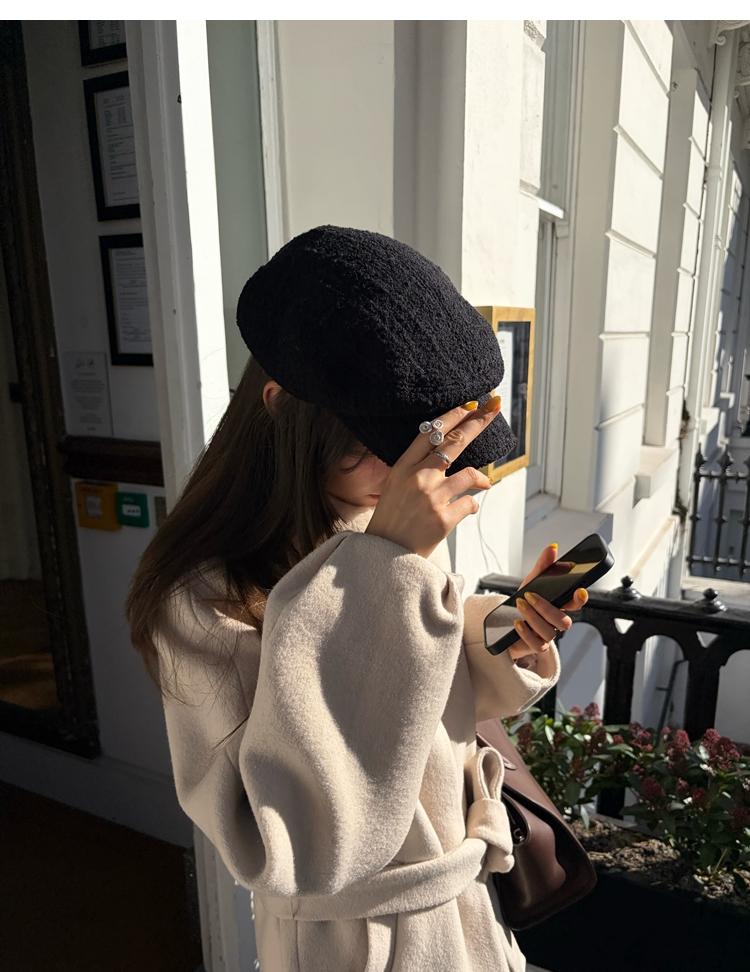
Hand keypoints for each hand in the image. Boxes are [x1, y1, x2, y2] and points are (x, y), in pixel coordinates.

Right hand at [365, 395, 502, 559]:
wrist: (385, 554)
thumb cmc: (392, 518)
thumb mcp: (394, 486)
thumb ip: (415, 468)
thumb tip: (443, 454)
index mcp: (403, 467)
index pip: (431, 433)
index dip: (454, 416)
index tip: (471, 404)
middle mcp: (418, 478)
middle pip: (454, 442)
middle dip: (477, 423)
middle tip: (493, 408)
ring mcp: (432, 498)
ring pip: (470, 474)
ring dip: (481, 479)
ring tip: (484, 483)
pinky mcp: (444, 519)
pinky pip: (470, 503)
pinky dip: (472, 505)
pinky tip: (466, 509)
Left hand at [508, 544, 588, 663]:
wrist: (505, 621)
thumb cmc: (524, 601)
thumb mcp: (531, 581)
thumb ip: (543, 566)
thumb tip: (552, 547)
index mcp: (560, 605)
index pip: (576, 603)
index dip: (580, 599)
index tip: (579, 590)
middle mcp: (556, 621)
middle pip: (564, 622)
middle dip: (546, 608)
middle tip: (530, 596)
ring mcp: (547, 635)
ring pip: (549, 633)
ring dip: (533, 617)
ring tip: (520, 604)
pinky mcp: (535, 645)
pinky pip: (537, 645)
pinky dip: (527, 633)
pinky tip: (518, 622)